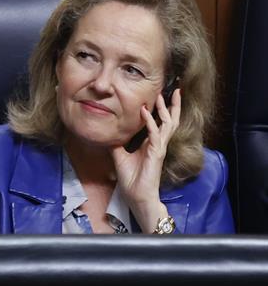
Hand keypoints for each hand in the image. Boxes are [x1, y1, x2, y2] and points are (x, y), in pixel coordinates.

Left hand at [110, 88, 180, 231]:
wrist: (136, 196)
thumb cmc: (131, 179)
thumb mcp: (120, 156)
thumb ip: (117, 143)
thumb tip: (109, 133)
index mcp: (151, 144)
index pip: (159, 123)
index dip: (160, 110)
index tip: (159, 96)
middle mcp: (158, 144)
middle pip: (170, 121)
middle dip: (172, 105)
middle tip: (175, 90)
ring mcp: (159, 148)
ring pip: (168, 125)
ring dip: (165, 110)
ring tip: (164, 95)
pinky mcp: (156, 154)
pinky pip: (155, 135)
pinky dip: (149, 123)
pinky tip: (145, 112)